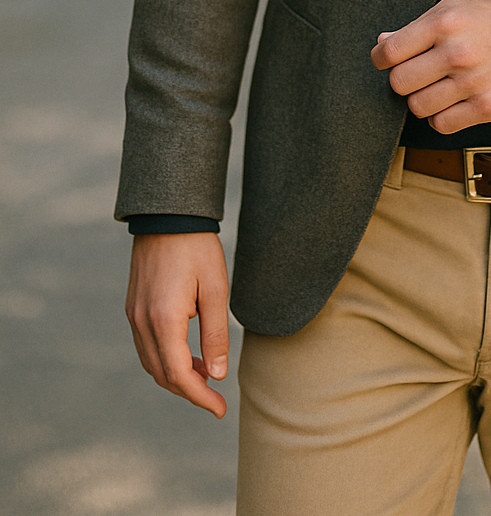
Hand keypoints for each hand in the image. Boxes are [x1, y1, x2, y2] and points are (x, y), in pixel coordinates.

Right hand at [125, 232, 230, 416]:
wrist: (167, 216)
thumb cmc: (197, 248)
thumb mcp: (216, 289)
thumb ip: (216, 333)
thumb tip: (218, 374)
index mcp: (164, 319)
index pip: (178, 374)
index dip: (200, 397)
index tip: (220, 410)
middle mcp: (142, 321)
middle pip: (162, 374)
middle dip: (189, 391)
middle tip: (216, 398)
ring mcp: (134, 315)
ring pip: (151, 362)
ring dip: (177, 376)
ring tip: (206, 375)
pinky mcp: (133, 307)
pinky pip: (147, 346)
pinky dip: (166, 358)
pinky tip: (188, 353)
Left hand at [370, 0, 490, 134]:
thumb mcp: (458, 8)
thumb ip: (419, 27)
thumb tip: (383, 43)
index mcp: (446, 21)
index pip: (389, 52)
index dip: (381, 58)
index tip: (386, 60)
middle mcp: (457, 51)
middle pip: (399, 82)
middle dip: (404, 80)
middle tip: (419, 73)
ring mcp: (473, 82)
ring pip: (417, 107)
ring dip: (423, 99)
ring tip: (439, 87)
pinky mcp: (488, 107)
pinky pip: (442, 125)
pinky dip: (441, 117)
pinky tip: (453, 102)